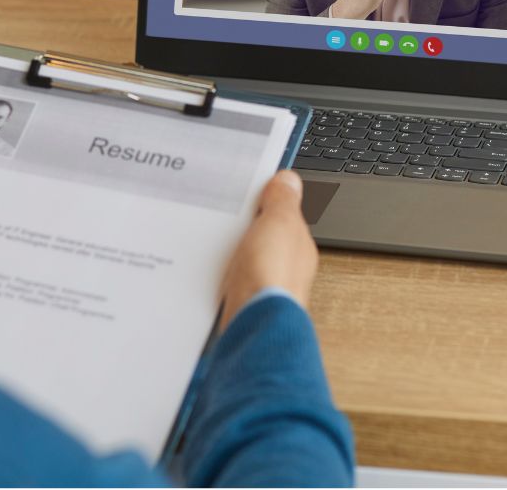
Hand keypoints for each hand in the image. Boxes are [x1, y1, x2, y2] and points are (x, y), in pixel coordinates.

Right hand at [219, 171, 317, 330]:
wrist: (252, 327)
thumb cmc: (271, 280)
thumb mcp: (279, 224)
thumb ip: (282, 201)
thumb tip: (288, 179)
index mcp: (297, 244)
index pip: (284, 215)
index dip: (266, 200)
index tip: (246, 188)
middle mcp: (284, 266)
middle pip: (263, 236)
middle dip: (245, 224)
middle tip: (221, 209)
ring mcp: (263, 285)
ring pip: (245, 258)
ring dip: (231, 248)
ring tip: (210, 235)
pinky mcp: (242, 301)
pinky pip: (230, 278)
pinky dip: (220, 270)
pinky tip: (209, 266)